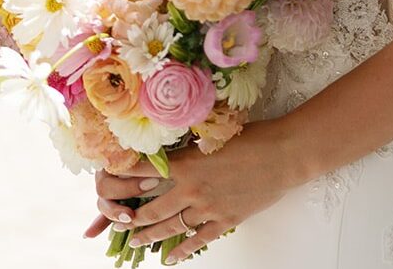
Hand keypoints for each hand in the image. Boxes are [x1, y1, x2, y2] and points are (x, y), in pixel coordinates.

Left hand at [83, 118, 300, 263]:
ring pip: (170, 226)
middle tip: (117, 221)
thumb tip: (171, 151)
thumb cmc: (253, 137)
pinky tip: (170, 257)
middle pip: (151, 207)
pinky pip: (197, 240)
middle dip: (131, 215)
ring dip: (149, 235)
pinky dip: (182, 250)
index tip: (109, 178)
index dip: (124, 176)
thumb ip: (191, 147)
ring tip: (134, 241)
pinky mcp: (225, 220)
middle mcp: (192, 189)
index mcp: (187, 163)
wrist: (283, 154)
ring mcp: (208, 208)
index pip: (144, 171)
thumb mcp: (216, 135)